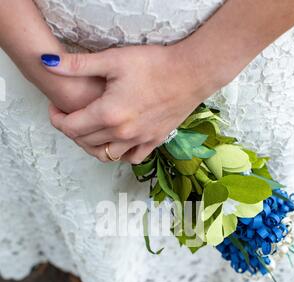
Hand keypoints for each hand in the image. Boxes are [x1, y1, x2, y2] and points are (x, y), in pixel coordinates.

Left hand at [42, 44, 205, 163]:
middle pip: (85, 142)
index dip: (57, 119)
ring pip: (105, 154)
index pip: (71, 127)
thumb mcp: (113, 59)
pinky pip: (131, 158)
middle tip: (70, 114)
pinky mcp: (154, 141)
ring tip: (91, 129)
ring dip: (92, 145)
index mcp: (108, 114)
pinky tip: (117, 141)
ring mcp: (139, 140)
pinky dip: (119, 153)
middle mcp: (121, 133)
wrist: (192, 72)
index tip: (56, 108)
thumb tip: (48, 64)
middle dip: (72, 129)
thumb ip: (78, 65)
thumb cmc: (155, 63)